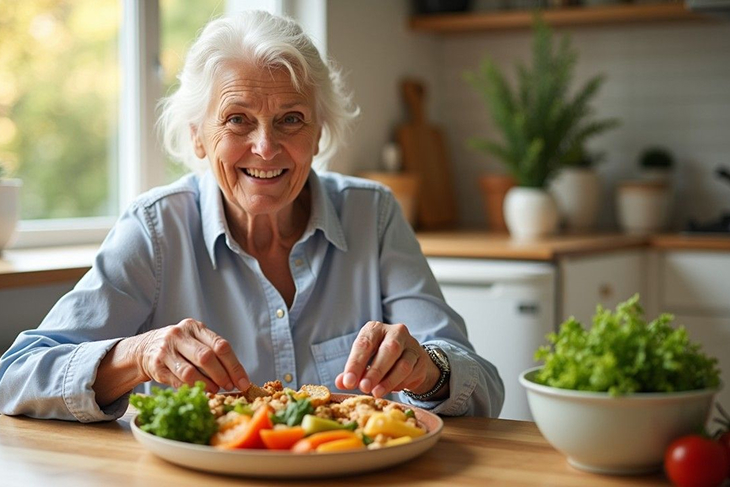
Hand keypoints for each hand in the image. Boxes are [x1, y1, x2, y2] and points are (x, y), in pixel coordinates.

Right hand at [133, 318, 249, 393]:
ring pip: (190, 372)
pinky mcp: (156, 367)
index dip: (234, 366)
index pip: (220, 345)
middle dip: (222, 375)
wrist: (145, 348)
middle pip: (206, 357)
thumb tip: (238, 377)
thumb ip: (214, 352)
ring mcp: (165, 351)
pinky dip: (191, 388)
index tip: (243, 381)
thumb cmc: (179, 346)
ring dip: (207, 384)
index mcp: (194, 327)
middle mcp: (179, 335)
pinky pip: (177, 381)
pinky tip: (199, 391)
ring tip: (215, 390)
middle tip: (229, 386)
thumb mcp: (195, 340)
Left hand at [334, 321, 439, 397]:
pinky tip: (390, 390)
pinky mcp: (420, 359)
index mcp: (375, 329)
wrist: (408, 358)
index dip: (355, 364)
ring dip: (388, 381)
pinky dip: (399, 384)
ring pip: (402, 364)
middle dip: (375, 371)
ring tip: (376, 393)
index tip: (348, 382)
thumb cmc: (379, 358)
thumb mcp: (363, 362)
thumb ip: (352, 372)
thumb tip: (340, 383)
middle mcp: (395, 332)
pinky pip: (411, 373)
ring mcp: (411, 344)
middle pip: (388, 350)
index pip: (364, 344)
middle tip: (363, 388)